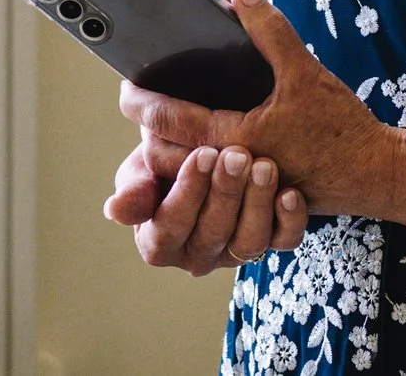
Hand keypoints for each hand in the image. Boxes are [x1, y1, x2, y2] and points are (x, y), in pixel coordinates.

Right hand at [105, 136, 306, 274]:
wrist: (203, 150)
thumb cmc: (166, 159)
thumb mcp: (143, 167)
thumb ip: (134, 187)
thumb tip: (115, 210)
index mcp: (159, 243)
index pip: (170, 228)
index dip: (187, 193)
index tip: (202, 154)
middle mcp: (197, 255)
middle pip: (212, 234)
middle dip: (226, 192)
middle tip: (237, 155)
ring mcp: (235, 252)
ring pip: (249, 242)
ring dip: (258, 203)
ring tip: (264, 166)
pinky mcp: (271, 242)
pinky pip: (284, 241)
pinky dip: (290, 220)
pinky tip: (290, 192)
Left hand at [118, 0, 405, 223]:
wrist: (377, 174)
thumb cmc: (341, 128)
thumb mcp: (304, 71)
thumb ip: (269, 30)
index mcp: (236, 140)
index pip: (170, 124)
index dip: (142, 105)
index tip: (125, 91)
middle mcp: (233, 170)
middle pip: (168, 159)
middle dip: (148, 136)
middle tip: (137, 107)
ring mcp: (243, 188)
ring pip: (190, 176)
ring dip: (172, 154)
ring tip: (161, 126)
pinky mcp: (257, 195)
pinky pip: (215, 185)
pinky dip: (201, 167)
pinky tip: (202, 145)